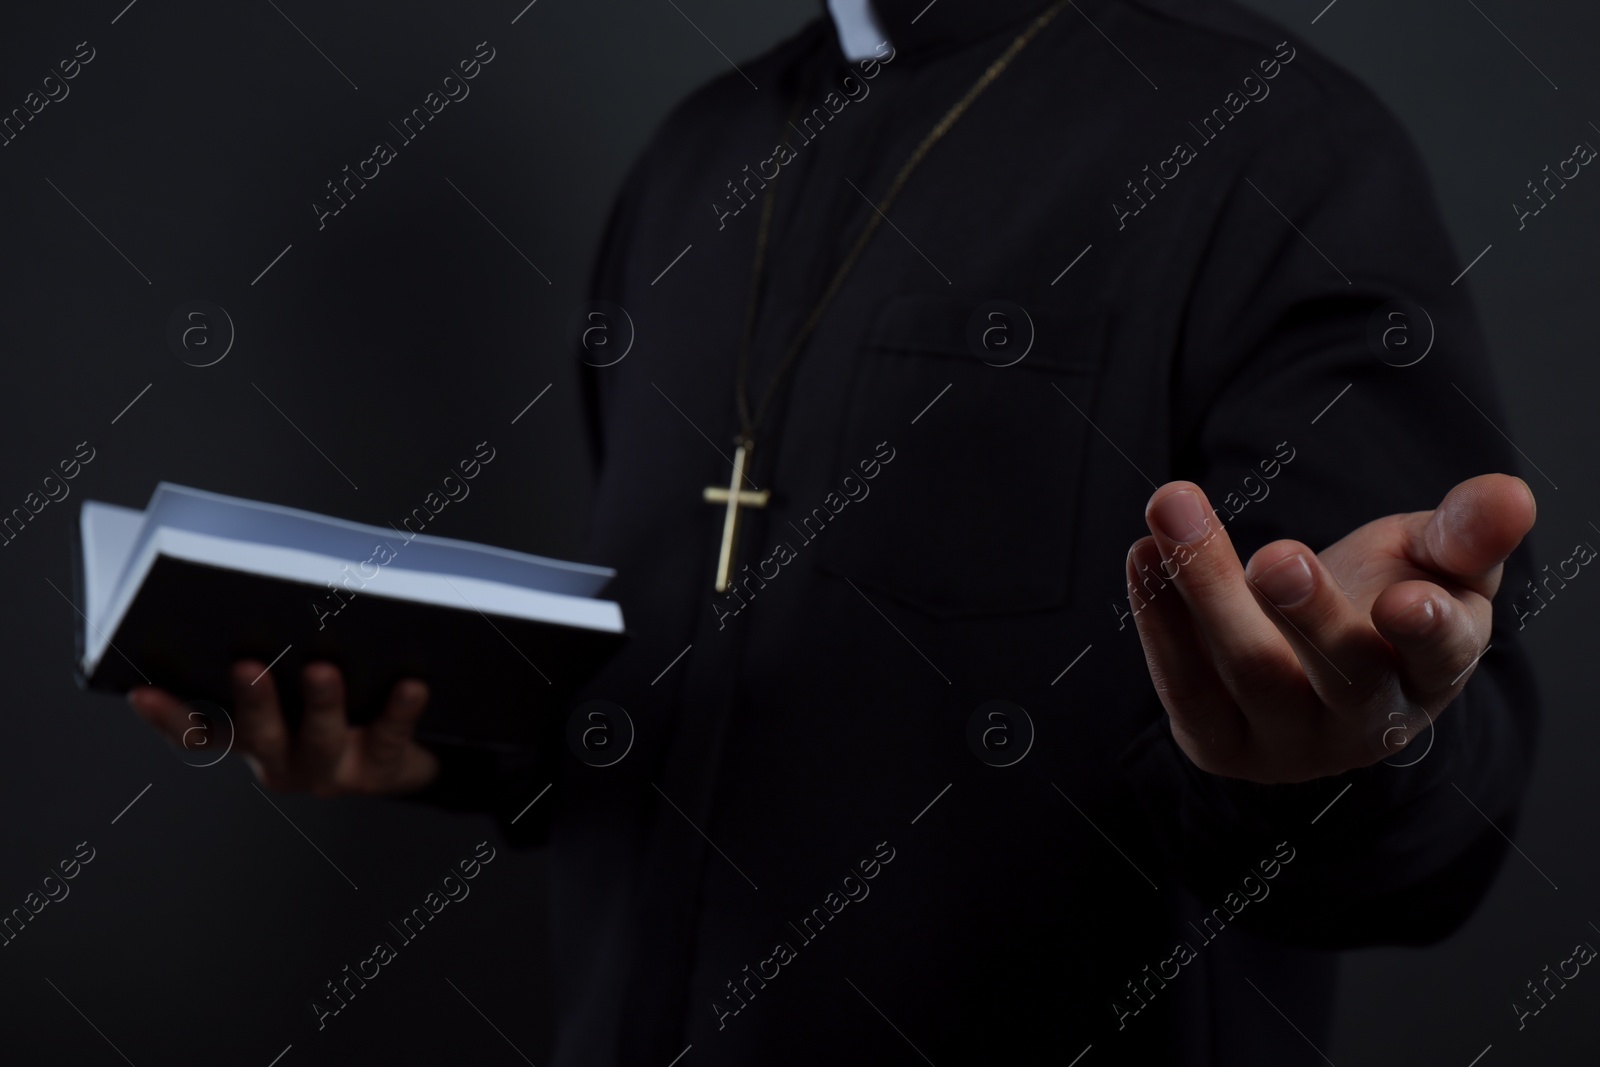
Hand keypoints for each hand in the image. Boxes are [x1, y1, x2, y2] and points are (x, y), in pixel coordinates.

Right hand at [129, 661, 438, 796]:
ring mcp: (331, 771)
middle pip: (259, 733)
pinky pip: (389, 737)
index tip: (142, 690)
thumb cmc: (349, 702)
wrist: (413, 755)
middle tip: (246, 664)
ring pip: (321, 738)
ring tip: (323, 669)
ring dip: (320, 703)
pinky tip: (412, 683)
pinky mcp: (381, 770)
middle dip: (252, 700)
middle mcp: (283, 760)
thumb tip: (269, 588)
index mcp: (254, 737)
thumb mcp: (304, 683)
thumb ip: (283, 649)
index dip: (171, 717)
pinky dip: (400, 709)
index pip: (202, 731)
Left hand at [1125, 473, 1535, 782]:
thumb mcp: (1434, 564)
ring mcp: (1288, 741)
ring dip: (1205, 588)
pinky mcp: (1219, 743)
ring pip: (1248, 671)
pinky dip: (1158, 616)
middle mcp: (1365, 720)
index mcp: (1432, 671)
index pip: (1440, 654)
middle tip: (1276, 556)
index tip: (1405, 598)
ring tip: (1173, 508)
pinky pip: (1183, 685)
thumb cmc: (1386, 601)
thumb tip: (1511, 492)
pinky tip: (1143, 552)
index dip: (1426, 628)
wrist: (1310, 672)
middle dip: (1308, 613)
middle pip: (1340, 671)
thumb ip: (1465, 533)